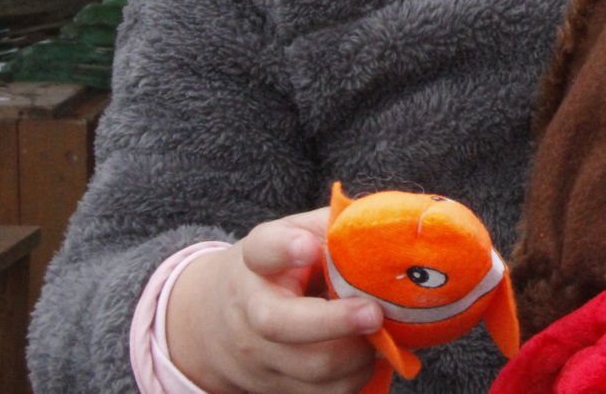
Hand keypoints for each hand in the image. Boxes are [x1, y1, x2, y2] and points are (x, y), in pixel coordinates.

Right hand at [166, 207, 383, 393]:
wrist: (216, 323)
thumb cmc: (278, 270)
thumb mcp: (296, 234)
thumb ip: (334, 228)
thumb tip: (388, 230)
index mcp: (257, 261)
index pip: (263, 250)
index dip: (284, 248)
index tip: (307, 246)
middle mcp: (251, 310)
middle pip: (282, 324)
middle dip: (334, 322)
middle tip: (374, 314)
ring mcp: (261, 355)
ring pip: (310, 367)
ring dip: (356, 355)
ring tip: (380, 335)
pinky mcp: (275, 387)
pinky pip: (322, 393)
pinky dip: (354, 378)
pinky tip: (368, 357)